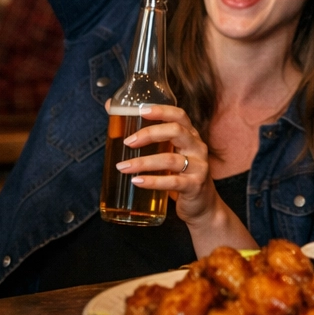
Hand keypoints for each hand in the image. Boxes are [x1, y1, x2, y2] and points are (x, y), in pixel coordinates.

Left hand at [116, 104, 219, 225]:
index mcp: (190, 136)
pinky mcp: (195, 186)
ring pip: (170, 159)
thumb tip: (111, 109)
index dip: (161, 111)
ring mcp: (198, 167)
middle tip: (127, 142)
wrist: (202, 204)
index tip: (141, 111)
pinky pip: (173, 182)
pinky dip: (153, 181)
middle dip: (149, 134)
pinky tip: (137, 181)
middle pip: (176, 132)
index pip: (179, 116)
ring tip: (122, 167)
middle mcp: (197, 147)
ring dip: (143, 162)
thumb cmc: (180, 174)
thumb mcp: (169, 153)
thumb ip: (149, 138)